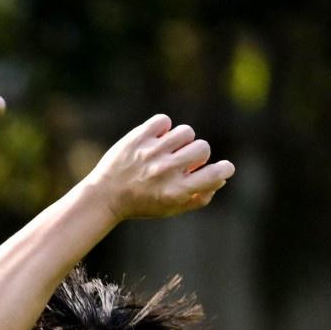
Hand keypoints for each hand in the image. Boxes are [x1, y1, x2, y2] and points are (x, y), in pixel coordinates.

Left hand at [91, 114, 232, 220]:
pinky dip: (162, 127)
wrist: (105, 196)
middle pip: (202, 148)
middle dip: (198, 154)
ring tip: (168, 149)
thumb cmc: (142, 203)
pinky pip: (163, 120)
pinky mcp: (138, 138)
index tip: (224, 168)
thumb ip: (199, 198)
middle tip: (184, 161)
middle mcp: (166, 171)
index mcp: (176, 191)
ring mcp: (151, 152)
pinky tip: (155, 139)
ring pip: (185, 132)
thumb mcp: (171, 209)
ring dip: (181, 140)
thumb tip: (220, 179)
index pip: (214, 175)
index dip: (224, 169)